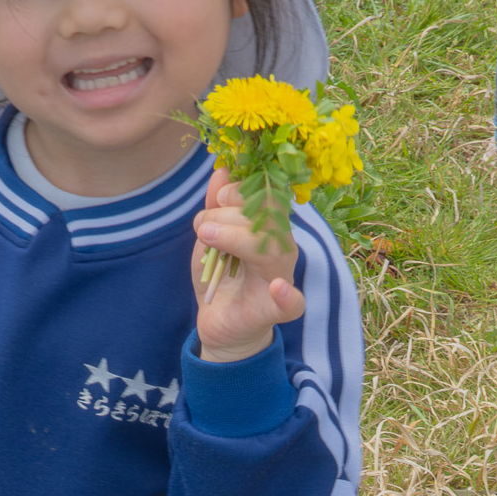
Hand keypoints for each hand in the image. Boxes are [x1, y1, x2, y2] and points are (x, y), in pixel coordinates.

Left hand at [192, 168, 304, 361]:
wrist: (219, 323)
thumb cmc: (219, 277)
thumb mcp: (211, 237)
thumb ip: (217, 206)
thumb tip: (222, 170)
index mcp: (268, 227)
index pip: (269, 196)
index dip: (244, 189)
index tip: (218, 197)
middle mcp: (281, 248)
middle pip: (270, 217)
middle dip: (230, 213)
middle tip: (204, 227)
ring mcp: (282, 278)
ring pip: (274, 248)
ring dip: (236, 238)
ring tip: (207, 238)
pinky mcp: (277, 311)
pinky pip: (292, 302)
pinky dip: (286, 295)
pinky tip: (277, 287)